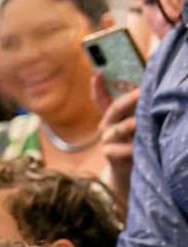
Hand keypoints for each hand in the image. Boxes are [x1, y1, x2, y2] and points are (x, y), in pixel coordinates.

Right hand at [93, 72, 138, 208]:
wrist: (127, 174)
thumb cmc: (134, 146)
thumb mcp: (132, 128)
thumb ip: (135, 112)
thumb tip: (148, 92)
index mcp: (111, 118)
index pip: (101, 99)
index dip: (97, 87)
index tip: (97, 72)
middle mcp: (106, 127)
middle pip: (113, 109)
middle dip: (128, 100)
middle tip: (142, 92)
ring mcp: (107, 141)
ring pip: (121, 128)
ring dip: (134, 124)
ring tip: (143, 121)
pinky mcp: (111, 155)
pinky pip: (126, 148)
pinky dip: (135, 147)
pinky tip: (141, 146)